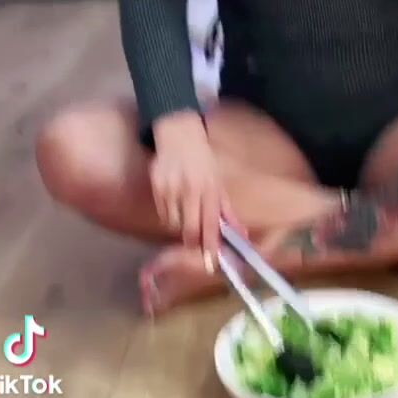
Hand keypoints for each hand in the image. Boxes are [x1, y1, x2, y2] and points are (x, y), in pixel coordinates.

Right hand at [150, 112, 241, 262]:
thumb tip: (241, 234)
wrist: (178, 135)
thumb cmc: (203, 162)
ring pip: (174, 223)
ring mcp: (172, 188)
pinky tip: (174, 202)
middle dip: (193, 243)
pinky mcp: (157, 186)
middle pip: (190, 228)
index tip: (211, 261)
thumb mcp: (219, 183)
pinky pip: (163, 212)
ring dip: (181, 226)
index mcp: (210, 189)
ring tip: (185, 214)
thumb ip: (228, 211)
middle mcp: (191, 189)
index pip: (211, 224)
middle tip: (195, 248)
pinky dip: (169, 215)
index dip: (210, 245)